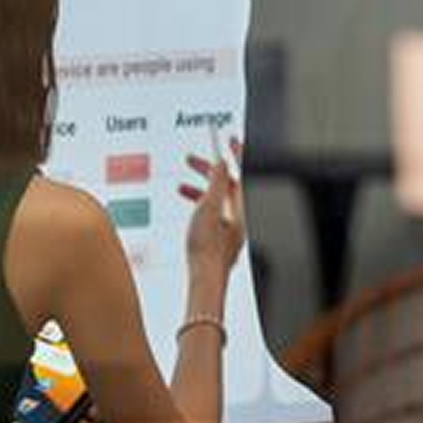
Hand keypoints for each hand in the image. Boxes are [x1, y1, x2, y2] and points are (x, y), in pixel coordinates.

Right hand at [179, 134, 245, 282]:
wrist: (204, 281)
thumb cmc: (206, 248)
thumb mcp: (207, 207)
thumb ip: (215, 183)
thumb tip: (222, 163)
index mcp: (241, 208)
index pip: (243, 173)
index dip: (237, 155)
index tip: (229, 140)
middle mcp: (240, 218)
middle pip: (227, 186)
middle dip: (209, 171)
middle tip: (190, 160)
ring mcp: (231, 231)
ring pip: (217, 201)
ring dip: (200, 189)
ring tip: (179, 186)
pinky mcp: (221, 242)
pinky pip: (212, 216)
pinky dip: (199, 207)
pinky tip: (186, 210)